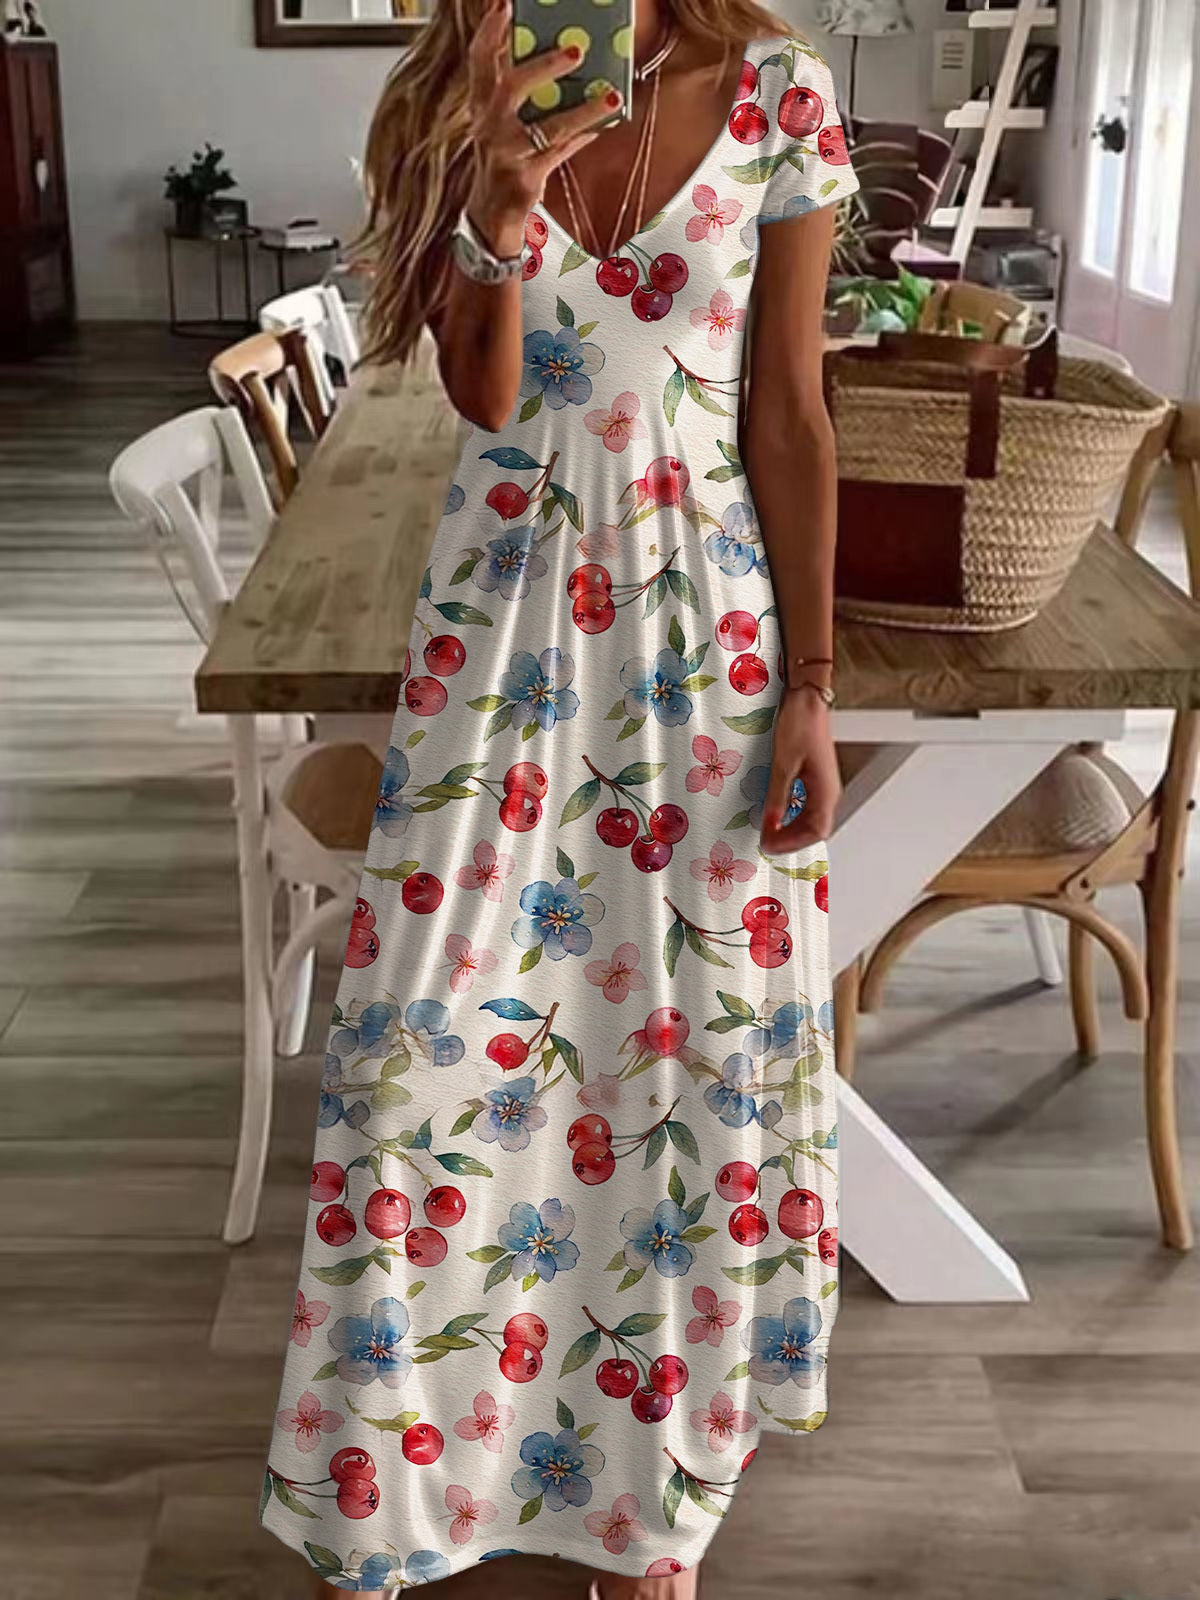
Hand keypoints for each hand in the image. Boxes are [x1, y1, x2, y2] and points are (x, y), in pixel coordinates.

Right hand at [465, 0, 621, 255]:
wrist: (491, 214)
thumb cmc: (503, 159)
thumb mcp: (503, 122)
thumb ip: (523, 92)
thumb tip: (564, 57)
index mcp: (481, 106)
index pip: (479, 61)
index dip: (490, 31)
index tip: (504, 4)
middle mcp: (489, 127)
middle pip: (512, 87)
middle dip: (544, 65)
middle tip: (576, 49)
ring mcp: (506, 154)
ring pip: (548, 127)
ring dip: (582, 110)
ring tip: (610, 96)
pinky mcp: (525, 179)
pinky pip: (561, 153)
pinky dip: (584, 136)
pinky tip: (605, 123)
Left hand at [760, 687, 839, 855]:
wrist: (807, 700)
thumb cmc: (799, 725)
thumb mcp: (782, 765)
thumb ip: (777, 797)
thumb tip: (770, 825)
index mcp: (826, 791)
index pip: (816, 831)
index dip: (792, 843)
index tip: (769, 845)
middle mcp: (830, 791)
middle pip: (815, 829)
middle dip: (791, 840)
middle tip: (766, 842)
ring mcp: (824, 785)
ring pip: (812, 819)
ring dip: (792, 830)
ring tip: (769, 832)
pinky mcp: (816, 778)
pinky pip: (808, 806)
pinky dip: (793, 816)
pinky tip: (777, 814)